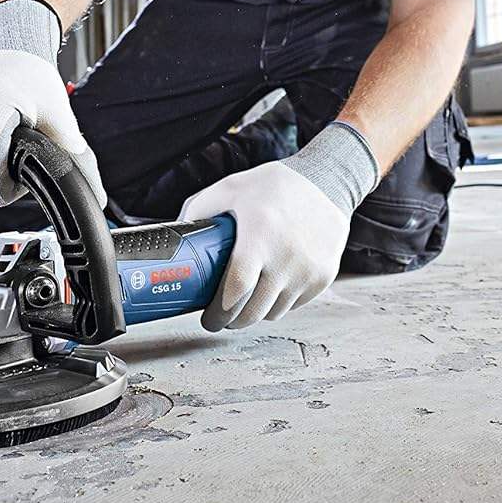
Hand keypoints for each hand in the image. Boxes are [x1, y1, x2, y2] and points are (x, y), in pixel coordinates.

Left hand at [180, 161, 349, 329]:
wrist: (326, 182)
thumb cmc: (275, 186)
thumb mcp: (231, 188)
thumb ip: (198, 211)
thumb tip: (175, 239)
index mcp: (259, 235)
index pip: (235, 290)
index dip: (218, 312)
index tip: (208, 318)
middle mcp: (286, 257)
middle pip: (253, 311)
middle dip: (233, 320)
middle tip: (223, 315)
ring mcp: (308, 270)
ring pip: (274, 312)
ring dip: (257, 311)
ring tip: (248, 297)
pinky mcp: (324, 276)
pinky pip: (296, 304)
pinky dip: (281, 301)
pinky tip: (273, 285)